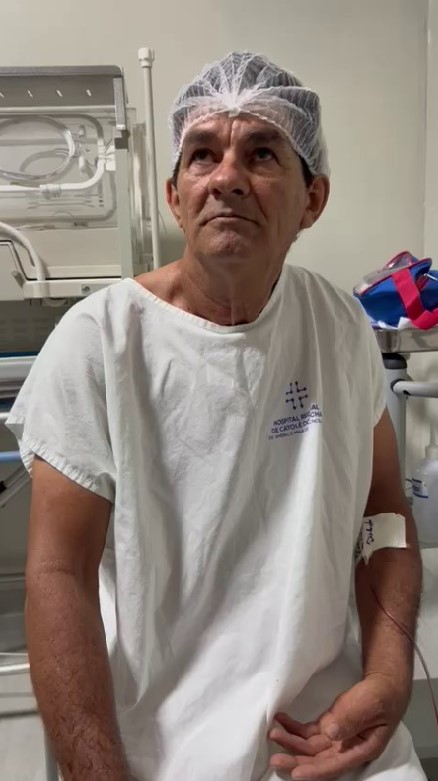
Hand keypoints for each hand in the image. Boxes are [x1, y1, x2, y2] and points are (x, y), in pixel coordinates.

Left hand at [269, 673, 409, 779]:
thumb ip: (351, 719)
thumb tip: (331, 733)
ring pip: (309, 746)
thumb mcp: (369, 706)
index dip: (315, 771)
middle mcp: (345, 748)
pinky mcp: (328, 726)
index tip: (296, 773)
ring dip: (291, 742)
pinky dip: (293, 727)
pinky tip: (280, 721)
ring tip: (273, 734)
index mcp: (361, 750)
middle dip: (296, 759)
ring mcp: (335, 737)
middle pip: (318, 759)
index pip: (335, 765)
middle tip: (275, 759)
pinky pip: (307, 732)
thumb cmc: (381, 697)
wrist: (383, 684)